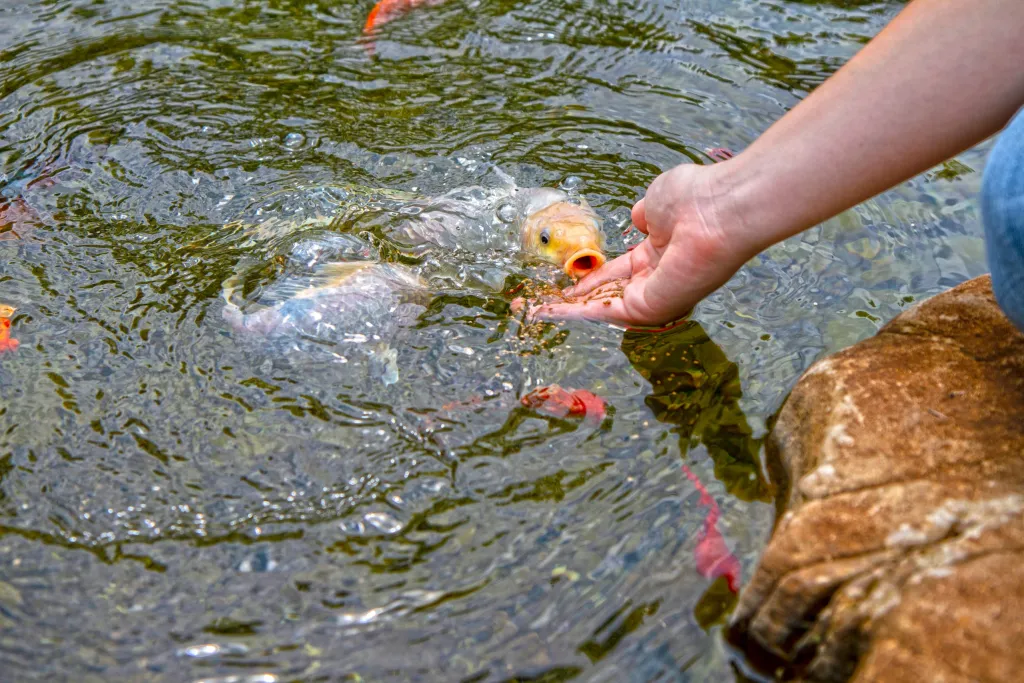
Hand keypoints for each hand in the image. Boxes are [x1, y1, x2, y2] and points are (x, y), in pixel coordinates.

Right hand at [528, 162, 753, 327]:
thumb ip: (646, 215)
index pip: (620, 271)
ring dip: (572, 311)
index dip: (593, 277)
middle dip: (577, 300)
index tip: (571, 282)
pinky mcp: (651, 307)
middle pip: (609, 294)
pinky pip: (609, 313)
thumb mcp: (658, 200)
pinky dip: (580, 314)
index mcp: (661, 253)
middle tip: (546, 304)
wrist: (718, 209)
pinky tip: (552, 312)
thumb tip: (640, 218)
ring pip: (606, 308)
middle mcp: (659, 278)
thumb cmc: (695, 197)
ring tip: (540, 312)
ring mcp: (656, 294)